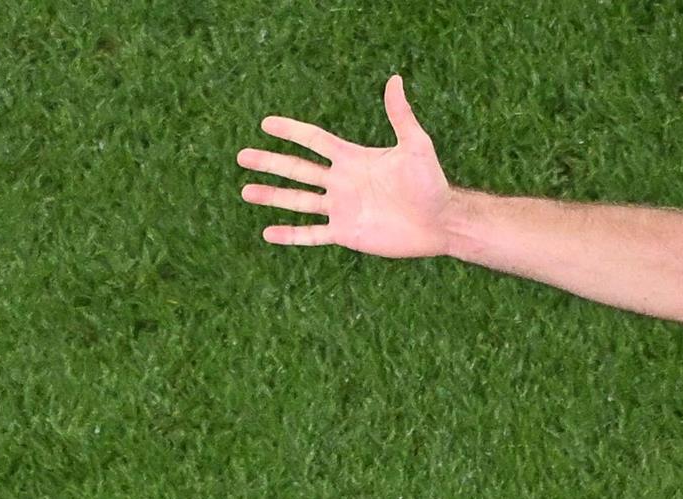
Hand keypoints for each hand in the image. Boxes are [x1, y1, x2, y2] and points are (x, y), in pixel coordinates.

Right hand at [239, 75, 452, 257]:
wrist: (441, 222)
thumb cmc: (432, 183)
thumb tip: (395, 80)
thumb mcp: (416, 145)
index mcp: (353, 158)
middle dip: (270, 163)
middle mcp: (342, 182)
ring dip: (272, 196)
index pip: (314, 141)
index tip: (266, 124)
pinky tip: (267, 233)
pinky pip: (312, 234)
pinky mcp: (347, 233)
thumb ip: (400, 115)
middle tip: (241, 156)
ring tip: (245, 191)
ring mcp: (342, 208)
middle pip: (298, 170)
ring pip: (299, 201)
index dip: (291, 131)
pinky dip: (290, 235)